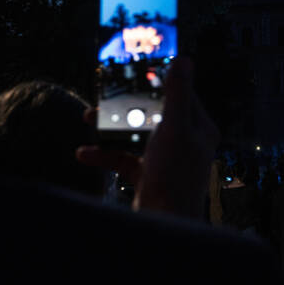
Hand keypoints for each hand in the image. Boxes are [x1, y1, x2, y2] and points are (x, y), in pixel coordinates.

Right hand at [76, 57, 218, 217]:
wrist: (161, 225)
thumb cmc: (173, 176)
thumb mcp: (174, 128)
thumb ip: (177, 94)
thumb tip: (184, 59)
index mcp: (199, 128)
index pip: (180, 95)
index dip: (159, 80)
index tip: (137, 68)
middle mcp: (185, 143)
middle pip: (153, 113)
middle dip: (127, 105)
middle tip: (105, 95)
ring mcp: (165, 161)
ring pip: (136, 135)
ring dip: (111, 128)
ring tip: (87, 119)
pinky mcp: (148, 177)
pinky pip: (123, 160)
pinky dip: (104, 155)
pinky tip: (84, 154)